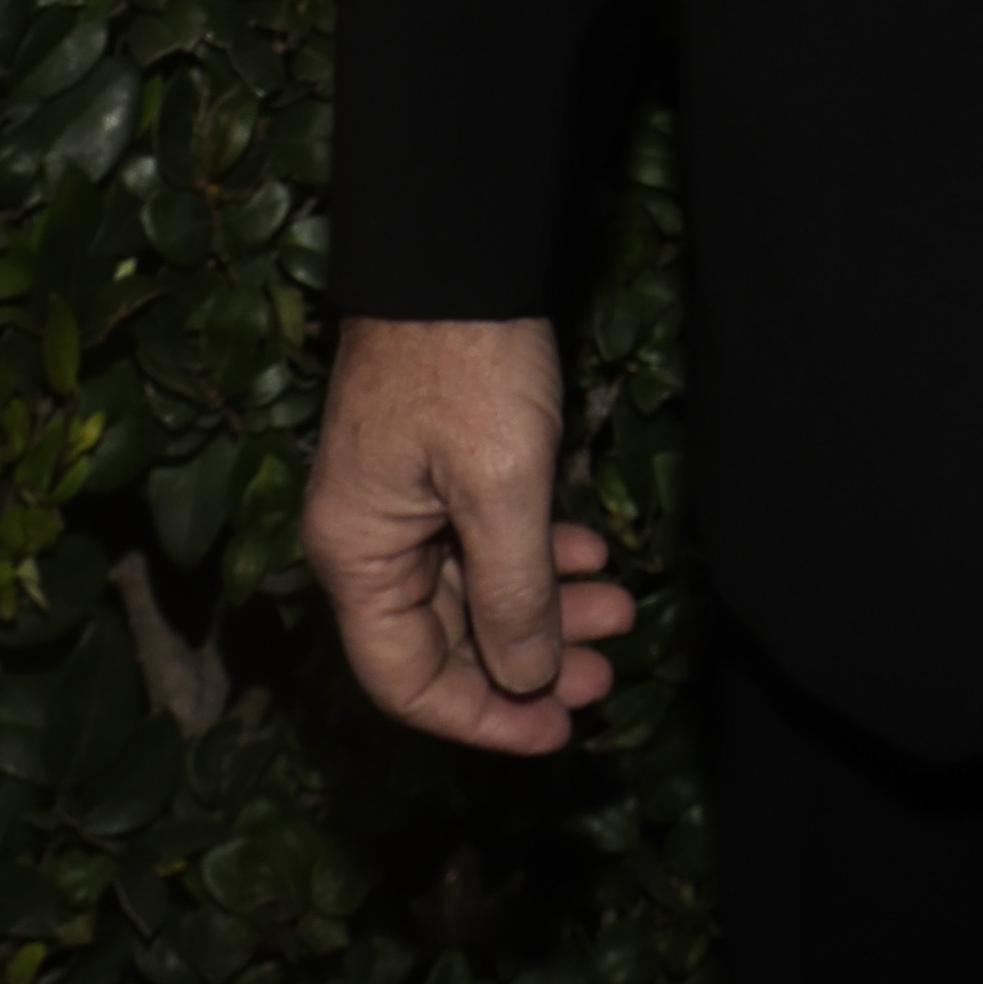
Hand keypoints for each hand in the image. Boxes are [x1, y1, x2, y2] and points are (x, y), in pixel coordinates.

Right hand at [303, 313, 634, 757]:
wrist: (461, 253)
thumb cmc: (469, 366)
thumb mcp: (501, 487)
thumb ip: (514, 594)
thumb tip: (524, 681)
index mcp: (358, 557)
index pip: (406, 679)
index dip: (482, 717)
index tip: (557, 730)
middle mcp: (369, 541)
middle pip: (446, 639)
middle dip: (530, 662)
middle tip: (610, 672)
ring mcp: (403, 503)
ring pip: (477, 589)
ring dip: (548, 607)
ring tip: (623, 610)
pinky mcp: (440, 468)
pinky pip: (486, 539)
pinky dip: (539, 555)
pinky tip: (594, 552)